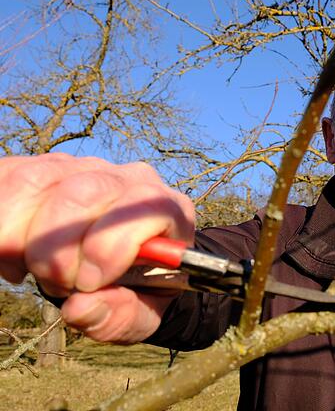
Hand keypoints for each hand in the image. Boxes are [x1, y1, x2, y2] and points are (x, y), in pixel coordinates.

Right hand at [0, 153, 194, 341]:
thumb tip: (81, 309)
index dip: (112, 245)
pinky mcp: (41, 168)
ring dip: (21, 236)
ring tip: (30, 270)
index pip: (148, 204)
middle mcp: (126, 179)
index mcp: (167, 209)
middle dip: (59, 248)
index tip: (88, 283)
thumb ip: (119, 316)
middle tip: (58, 283)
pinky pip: (7, 177)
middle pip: (86, 191)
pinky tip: (10, 254)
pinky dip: (0, 222)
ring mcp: (81, 168)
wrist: (117, 270)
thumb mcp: (140, 313)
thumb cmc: (136, 288)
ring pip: (38, 180)